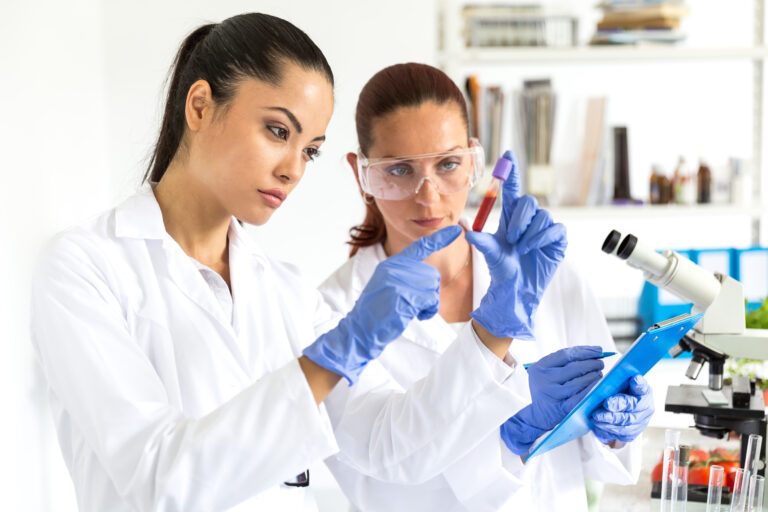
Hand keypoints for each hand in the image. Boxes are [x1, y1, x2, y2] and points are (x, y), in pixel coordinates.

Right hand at [303, 225, 461, 384]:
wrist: (361, 329)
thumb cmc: (378, 312)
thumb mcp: (389, 285)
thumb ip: (405, 276)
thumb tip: (431, 277)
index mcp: (392, 264)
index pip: (420, 246)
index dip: (440, 238)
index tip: (456, 230)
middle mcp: (395, 268)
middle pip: (432, 274)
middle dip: (429, 293)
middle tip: (414, 305)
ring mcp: (398, 280)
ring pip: (433, 287)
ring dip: (428, 304)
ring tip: (411, 311)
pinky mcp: (403, 295)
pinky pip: (430, 299)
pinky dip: (427, 311)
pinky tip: (414, 316)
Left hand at [466, 151, 566, 338]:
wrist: (516, 289)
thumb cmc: (502, 270)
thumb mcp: (490, 253)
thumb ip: (482, 242)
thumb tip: (468, 233)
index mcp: (512, 217)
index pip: (513, 190)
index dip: (512, 173)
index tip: (508, 153)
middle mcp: (529, 220)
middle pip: (530, 202)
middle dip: (519, 218)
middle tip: (511, 237)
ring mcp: (544, 229)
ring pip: (543, 215)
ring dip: (530, 232)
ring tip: (521, 247)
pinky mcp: (557, 239)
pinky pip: (554, 229)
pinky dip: (542, 238)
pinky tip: (533, 248)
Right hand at [500, 346, 603, 455]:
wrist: (536, 414)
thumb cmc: (546, 389)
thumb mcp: (545, 373)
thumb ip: (562, 362)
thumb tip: (591, 352)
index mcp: (540, 367)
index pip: (565, 354)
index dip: (584, 351)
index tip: (598, 350)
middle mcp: (544, 379)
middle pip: (574, 367)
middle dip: (591, 363)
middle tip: (600, 363)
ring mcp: (552, 394)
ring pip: (579, 381)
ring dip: (593, 376)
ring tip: (599, 373)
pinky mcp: (561, 407)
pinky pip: (580, 396)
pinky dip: (591, 389)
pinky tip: (597, 385)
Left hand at [591, 375, 653, 443]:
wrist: (622, 411)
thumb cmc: (621, 395)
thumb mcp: (620, 386)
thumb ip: (617, 383)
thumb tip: (607, 382)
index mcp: (643, 391)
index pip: (643, 386)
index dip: (639, 384)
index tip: (635, 379)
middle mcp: (645, 406)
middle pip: (633, 405)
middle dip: (619, 404)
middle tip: (606, 403)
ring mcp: (641, 421)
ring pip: (626, 421)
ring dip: (610, 418)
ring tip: (596, 415)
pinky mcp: (633, 432)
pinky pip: (621, 432)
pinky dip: (608, 427)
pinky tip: (598, 423)